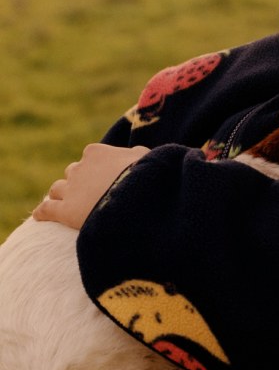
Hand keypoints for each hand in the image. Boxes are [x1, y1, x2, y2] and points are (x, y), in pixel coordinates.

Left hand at [32, 144, 149, 229]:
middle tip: (91, 194)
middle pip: (73, 172)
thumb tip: (137, 153)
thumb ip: (138, 153)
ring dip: (61, 195)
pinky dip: (43, 212)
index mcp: (97, 152)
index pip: (91, 156)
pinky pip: (46, 210)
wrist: (138, 200)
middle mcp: (80, 168)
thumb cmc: (146, 177)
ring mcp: (70, 189)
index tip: (106, 178)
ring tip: (68, 204)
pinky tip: (40, 217)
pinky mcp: (65, 211)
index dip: (98, 168)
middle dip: (80, 182)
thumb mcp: (147, 157)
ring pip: (57, 189)